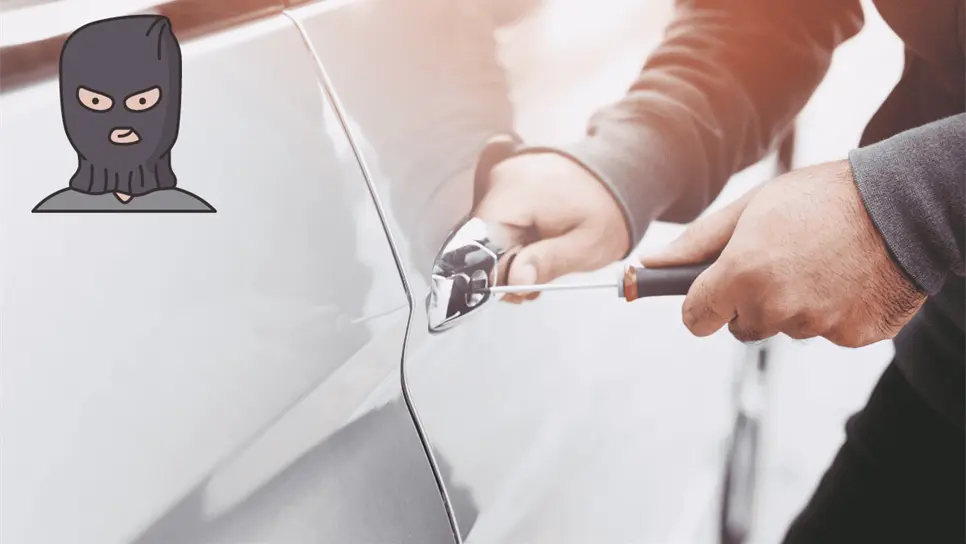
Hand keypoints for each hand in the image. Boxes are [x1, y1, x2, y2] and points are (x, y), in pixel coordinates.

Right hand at [472, 152, 629, 302]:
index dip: (493, 272)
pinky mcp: (507, 183)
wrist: (621, 173)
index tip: (516, 291)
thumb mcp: (587, 245)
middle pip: (480, 237)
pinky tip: (535, 248)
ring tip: (538, 267)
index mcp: (518, 192)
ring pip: (487, 231)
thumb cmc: (608, 209)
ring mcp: (503, 178)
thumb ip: (549, 262)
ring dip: (508, 256)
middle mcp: (503, 179)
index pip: (480, 240)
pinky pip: (498, 219)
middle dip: (502, 268)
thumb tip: (516, 280)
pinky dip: (512, 240)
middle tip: (531, 286)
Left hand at [640, 159, 925, 347]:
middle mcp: (775, 307)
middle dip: (750, 301)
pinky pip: (825, 332)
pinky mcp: (852, 336)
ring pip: (785, 328)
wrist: (901, 203)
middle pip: (742, 326)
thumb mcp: (750, 208)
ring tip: (819, 262)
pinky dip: (832, 311)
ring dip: (793, 305)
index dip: (700, 304)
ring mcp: (816, 326)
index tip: (708, 294)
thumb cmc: (818, 199)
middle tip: (779, 260)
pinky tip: (846, 278)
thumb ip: (696, 243)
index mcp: (741, 275)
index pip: (696, 319)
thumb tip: (648, 263)